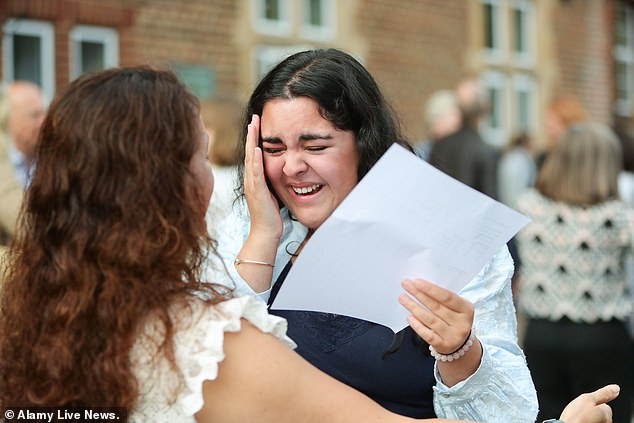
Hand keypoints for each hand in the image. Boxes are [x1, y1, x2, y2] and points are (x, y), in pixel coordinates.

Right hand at [243, 114, 281, 239]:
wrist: (265, 233)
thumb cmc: (270, 216)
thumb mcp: (272, 194)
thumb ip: (272, 182)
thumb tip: (280, 172)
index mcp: (254, 180)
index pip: (254, 155)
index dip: (254, 138)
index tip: (257, 124)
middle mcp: (251, 180)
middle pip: (250, 152)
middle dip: (252, 134)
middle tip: (254, 117)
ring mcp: (253, 185)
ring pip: (251, 158)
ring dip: (252, 141)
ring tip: (253, 125)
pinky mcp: (258, 192)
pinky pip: (256, 173)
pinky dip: (256, 160)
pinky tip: (258, 149)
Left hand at [399, 279, 473, 354]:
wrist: (460, 344)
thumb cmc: (454, 319)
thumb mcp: (455, 307)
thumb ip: (443, 299)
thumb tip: (420, 287)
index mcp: (467, 309)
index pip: (448, 297)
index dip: (431, 289)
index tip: (417, 282)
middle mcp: (462, 324)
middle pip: (437, 307)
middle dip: (419, 294)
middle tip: (406, 285)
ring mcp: (453, 336)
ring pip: (430, 320)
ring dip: (414, 307)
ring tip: (403, 298)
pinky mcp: (444, 346)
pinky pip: (428, 334)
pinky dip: (417, 325)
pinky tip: (409, 317)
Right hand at [559, 384, 618, 422]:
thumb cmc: (576, 416)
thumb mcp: (588, 398)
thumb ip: (602, 393)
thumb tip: (616, 388)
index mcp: (607, 415)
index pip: (605, 405)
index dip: (593, 402)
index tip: (586, 404)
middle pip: (600, 412)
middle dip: (592, 410)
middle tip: (581, 410)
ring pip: (595, 418)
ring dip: (588, 416)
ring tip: (579, 416)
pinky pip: (590, 422)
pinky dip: (586, 421)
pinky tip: (579, 421)